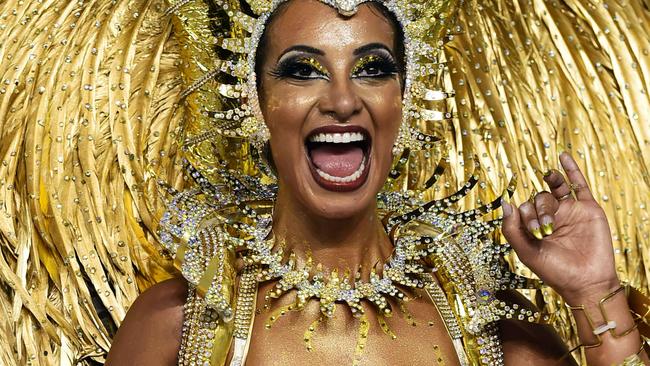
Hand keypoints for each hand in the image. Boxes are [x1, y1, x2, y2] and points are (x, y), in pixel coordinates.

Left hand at [502, 153, 619, 305]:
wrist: (586, 282)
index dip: (526, 216)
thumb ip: (512, 229)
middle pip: (539, 198)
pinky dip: (571, 170)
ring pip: (555, 190)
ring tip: (548, 183)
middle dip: (540, 211)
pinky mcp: (588, 209)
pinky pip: (579, 184)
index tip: (534, 232)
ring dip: (550, 187)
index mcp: (534, 226)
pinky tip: (562, 156)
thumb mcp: (526, 252)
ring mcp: (569, 211)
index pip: (523, 208)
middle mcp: (551, 216)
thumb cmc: (555, 271)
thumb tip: (505, 203)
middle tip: (545, 229)